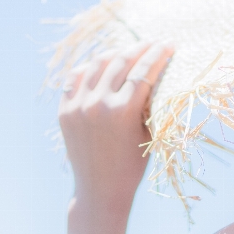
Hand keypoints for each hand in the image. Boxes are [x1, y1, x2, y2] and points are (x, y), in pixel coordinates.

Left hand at [58, 42, 172, 213]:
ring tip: (127, 51)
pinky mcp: (64, 111)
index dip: (158, 53)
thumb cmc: (132, 165)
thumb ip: (147, 101)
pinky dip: (89, 68)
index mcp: (123, 111)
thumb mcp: (146, 131)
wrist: (100, 190)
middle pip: (121, 61)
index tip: (169, 44)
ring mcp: (78, 106)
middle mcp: (98, 104)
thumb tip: (155, 71)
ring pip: (97, 64)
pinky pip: (75, 78)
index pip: (144, 70)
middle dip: (139, 48)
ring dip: (115, 53)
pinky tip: (100, 65)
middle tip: (151, 43)